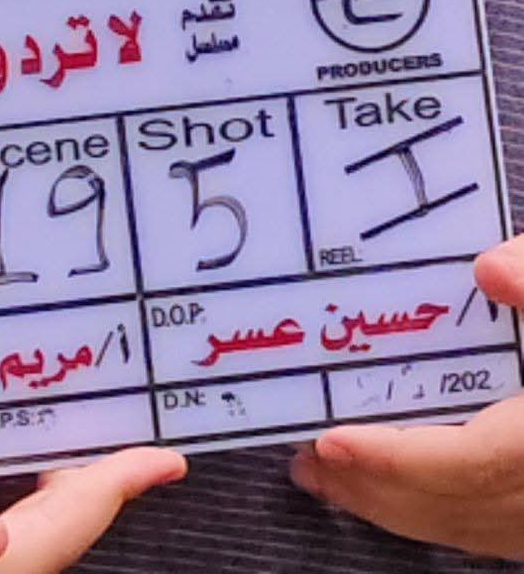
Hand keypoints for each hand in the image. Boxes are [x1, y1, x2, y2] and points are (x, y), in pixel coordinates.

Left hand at [289, 235, 523, 558]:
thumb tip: (488, 267)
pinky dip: (439, 516)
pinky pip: (494, 532)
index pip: (474, 464)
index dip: (398, 460)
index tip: (331, 441)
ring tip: (329, 480)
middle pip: (456, 507)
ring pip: (472, 529)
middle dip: (373, 488)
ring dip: (395, 508)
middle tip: (305, 461)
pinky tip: (405, 494)